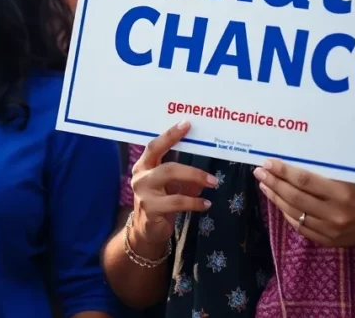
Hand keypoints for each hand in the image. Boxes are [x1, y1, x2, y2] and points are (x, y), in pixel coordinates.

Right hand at [128, 122, 217, 254]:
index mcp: (144, 165)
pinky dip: (194, 202)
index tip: (187, 124)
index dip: (170, 135)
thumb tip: (204, 163)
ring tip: (213, 185)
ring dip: (195, 182)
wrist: (146, 230)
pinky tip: (205, 204)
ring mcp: (143, 193)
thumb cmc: (160, 201)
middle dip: (193, 170)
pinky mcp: (150, 209)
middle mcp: (141, 176)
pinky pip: (176, 202)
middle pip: (167, 166)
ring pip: (171, 181)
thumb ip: (181, 173)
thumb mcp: (169, 184)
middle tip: (213, 177)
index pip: (155, 146)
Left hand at [254, 159, 354, 246]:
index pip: (303, 180)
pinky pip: (302, 228)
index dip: (282, 171)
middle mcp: (336, 213)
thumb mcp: (352, 174)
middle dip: (273, 183)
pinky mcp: (331, 241)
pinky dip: (288, 214)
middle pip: (295, 197)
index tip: (267, 162)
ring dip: (276, 198)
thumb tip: (292, 159)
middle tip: (259, 172)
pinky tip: (280, 203)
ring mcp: (333, 231)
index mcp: (343, 192)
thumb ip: (325, 171)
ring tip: (265, 185)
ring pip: (295, 213)